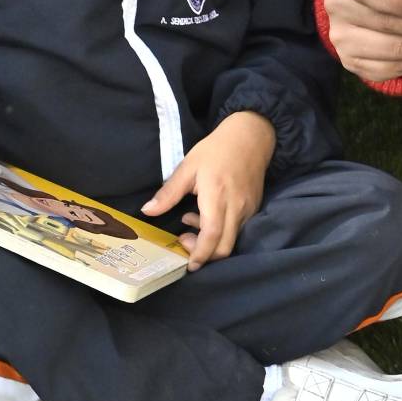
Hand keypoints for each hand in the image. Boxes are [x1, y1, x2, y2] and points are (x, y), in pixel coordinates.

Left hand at [141, 111, 276, 267]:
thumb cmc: (216, 150)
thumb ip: (168, 193)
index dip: (200, 254)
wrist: (250, 136)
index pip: (212, 236)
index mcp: (217, 197)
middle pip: (224, 248)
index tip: (188, 264)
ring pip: (232, 240)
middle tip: (184, 240)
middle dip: (204, 255)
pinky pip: (238, 230)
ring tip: (191, 220)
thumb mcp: (188, 167)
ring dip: (211, 241)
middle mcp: (236, 208)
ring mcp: (248, 209)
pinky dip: (221, 231)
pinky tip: (207, 215)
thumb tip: (148, 211)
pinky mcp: (253, 208)